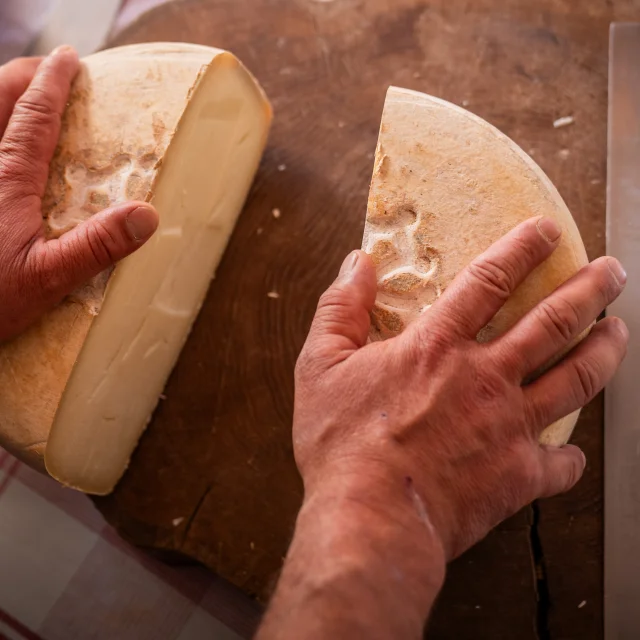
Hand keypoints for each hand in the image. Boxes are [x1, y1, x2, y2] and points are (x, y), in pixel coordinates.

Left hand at [0, 47, 157, 342]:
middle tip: (48, 71)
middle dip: (20, 75)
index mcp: (5, 181)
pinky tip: (4, 147)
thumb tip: (148, 215)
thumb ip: (98, 246)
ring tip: (21, 95)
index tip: (68, 60)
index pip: (32, 117)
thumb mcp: (48, 278)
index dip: (52, 84)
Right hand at [294, 216, 627, 558]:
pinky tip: (572, 454)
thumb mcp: (320, 364)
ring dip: (604, 352)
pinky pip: (561, 465)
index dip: (521, 248)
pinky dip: (570, 458)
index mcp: (438, 347)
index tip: (546, 230)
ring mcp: (509, 426)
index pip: (490, 280)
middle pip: (554, 322)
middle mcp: (485, 378)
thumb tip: (358, 264)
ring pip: (577, 380)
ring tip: (618, 333)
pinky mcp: (517, 476)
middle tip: (611, 272)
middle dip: (590, 290)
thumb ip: (341, 308)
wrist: (370, 517)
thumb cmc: (341, 444)